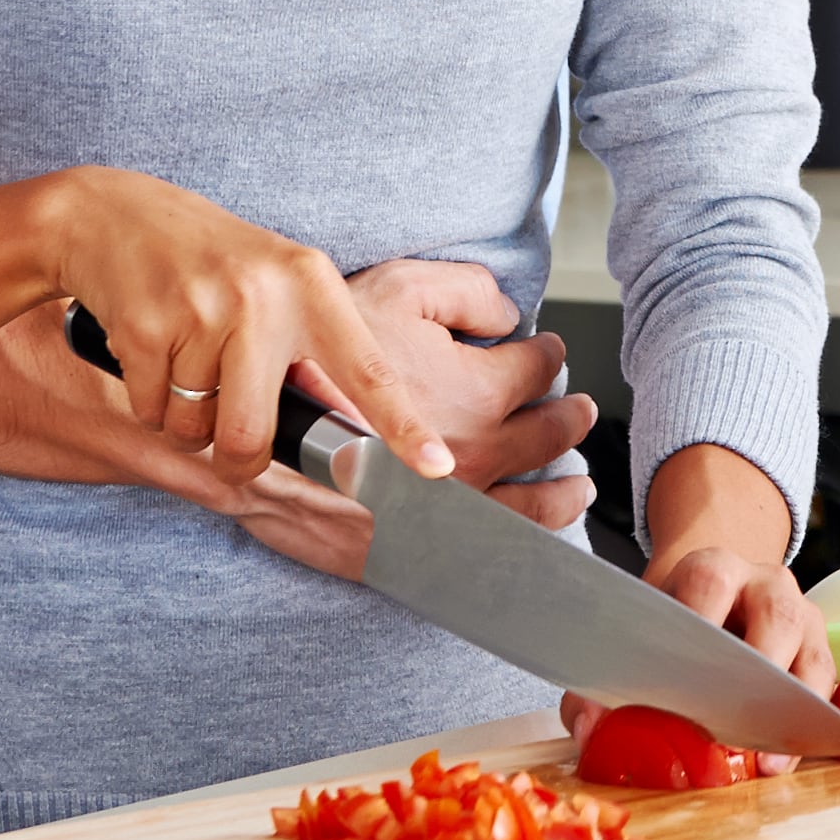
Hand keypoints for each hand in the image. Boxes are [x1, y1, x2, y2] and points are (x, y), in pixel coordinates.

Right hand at [23, 164, 450, 486]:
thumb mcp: (276, 283)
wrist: (112, 215)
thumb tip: (334, 437)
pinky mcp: (145, 326)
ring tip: (185, 361)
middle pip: (253, 434)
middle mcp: (263, 297)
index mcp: (310, 285)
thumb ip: (308, 348)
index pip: (368, 368)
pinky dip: (148, 399)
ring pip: (196, 427)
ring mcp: (202, 310)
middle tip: (231, 449)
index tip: (437, 467)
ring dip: (184, 418)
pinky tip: (152, 348)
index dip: (403, 426)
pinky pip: (151, 409)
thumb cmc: (210, 261)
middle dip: (238, 460)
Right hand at [346, 259, 595, 532]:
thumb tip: (506, 312)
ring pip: (533, 505)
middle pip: (548, 436)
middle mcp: (477, 452)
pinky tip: (530, 534)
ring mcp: (454, 505)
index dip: (545, 354)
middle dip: (570, 419)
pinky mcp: (423, 542)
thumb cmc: (320, 356)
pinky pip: (489, 548)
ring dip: (563, 491)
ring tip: (577, 484)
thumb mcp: (397, 290)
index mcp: (478, 390)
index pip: (537, 369)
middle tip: (580, 412)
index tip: (546, 351)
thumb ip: (467, 292)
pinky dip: (523, 539)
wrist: (259, 429)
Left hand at [559, 440, 826, 773]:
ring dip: (783, 709)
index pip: (708, 586)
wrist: (718, 590)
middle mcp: (765, 583)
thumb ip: (598, 685)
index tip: (683, 680)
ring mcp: (801, 614)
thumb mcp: (635, 636)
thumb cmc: (674, 625)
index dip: (698, 630)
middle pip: (774, 615)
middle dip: (753, 671)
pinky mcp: (820, 650)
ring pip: (808, 652)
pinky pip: (823, 686)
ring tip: (754, 757)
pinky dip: (801, 729)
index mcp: (713, 568)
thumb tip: (590, 730)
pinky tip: (775, 762)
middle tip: (727, 722)